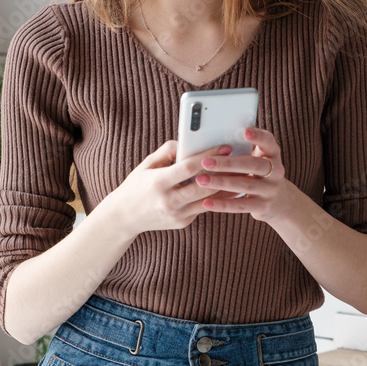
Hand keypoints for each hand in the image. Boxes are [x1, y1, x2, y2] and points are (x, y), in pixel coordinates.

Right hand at [102, 140, 230, 236]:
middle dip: (224, 172)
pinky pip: (204, 207)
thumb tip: (188, 142)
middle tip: (241, 160)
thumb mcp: (146, 164)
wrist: (124, 217)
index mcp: (159, 183)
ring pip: (209, 200)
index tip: (225, 147)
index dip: (209, 157)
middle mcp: (169, 201)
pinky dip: (217, 197)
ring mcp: (177, 215)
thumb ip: (167, 151)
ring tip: (242, 174)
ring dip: (227, 187)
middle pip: (204, 186)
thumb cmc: (137, 185)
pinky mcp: (183, 223)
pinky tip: (231, 188)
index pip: (189, 168)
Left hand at [193, 127, 290, 222]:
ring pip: (245, 185)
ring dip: (221, 182)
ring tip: (201, 180)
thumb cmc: (260, 172)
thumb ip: (245, 147)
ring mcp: (270, 190)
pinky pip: (240, 206)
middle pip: (253, 165)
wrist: (279, 200)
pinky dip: (222, 204)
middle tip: (206, 162)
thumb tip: (216, 135)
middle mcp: (276, 171)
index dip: (258, 136)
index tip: (245, 131)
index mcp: (273, 154)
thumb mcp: (259, 157)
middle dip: (228, 163)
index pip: (268, 142)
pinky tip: (207, 203)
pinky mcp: (263, 206)